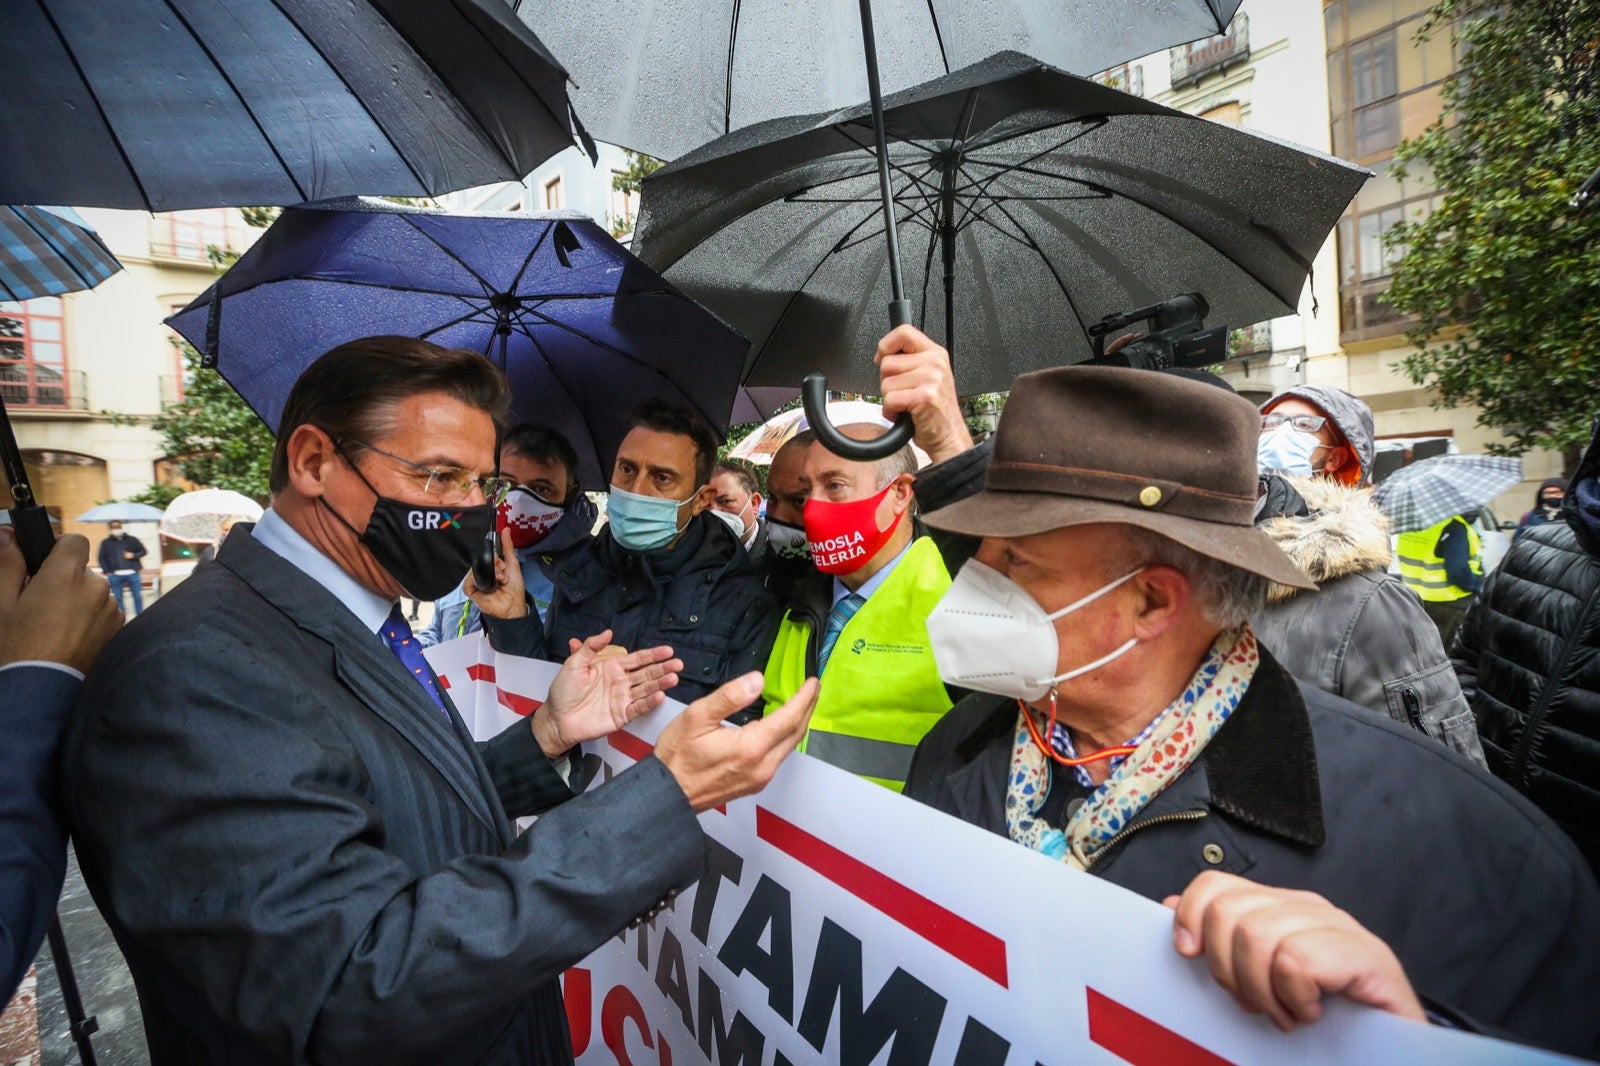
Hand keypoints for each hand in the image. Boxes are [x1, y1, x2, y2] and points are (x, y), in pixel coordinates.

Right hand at [0, 529, 122, 673]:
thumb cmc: (17, 646)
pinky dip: (89, 617)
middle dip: (62, 579)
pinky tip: (68, 636)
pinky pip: (102, 611)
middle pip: (81, 570)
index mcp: (66, 575)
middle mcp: (96, 587)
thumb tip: (7, 533)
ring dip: (77, 600)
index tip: (43, 562)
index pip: (74, 541)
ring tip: (52, 625)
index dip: (58, 547)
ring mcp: (110, 608)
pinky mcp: (117, 627)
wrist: (42, 689)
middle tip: (38, 604)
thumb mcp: (2, 602)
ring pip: (92, 592)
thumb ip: (8, 563)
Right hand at [465, 528, 528, 619]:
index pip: (487, 553)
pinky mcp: (470, 589)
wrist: (512, 604)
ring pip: (476, 568)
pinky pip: (469, 580)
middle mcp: (483, 571)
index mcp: (491, 565)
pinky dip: (480, 581)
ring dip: (491, 573)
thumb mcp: (512, 563)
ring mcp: (475, 580)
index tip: (502, 561)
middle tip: (503, 573)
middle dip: (495, 564)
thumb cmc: (514, 587)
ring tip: (500, 580)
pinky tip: (490, 585)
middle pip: (482, 559)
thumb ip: (507, 546)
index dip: (495, 555)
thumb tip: (505, 530)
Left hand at [532, 630, 682, 757]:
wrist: (557, 719)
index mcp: (611, 668)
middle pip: (646, 673)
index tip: (667, 650)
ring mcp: (622, 699)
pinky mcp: (621, 716)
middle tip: (678, 664)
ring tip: (673, 678)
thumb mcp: (574, 664)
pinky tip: (659, 696)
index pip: (637, 659)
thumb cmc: (563, 692)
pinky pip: (638, 708)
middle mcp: (621, 682)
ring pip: (646, 689)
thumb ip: (590, 647)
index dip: (652, 655)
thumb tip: (607, 633)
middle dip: (663, 668)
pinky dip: (649, 702)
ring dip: (660, 684)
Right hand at [654, 673, 816, 812]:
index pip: (789, 718)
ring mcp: (760, 778)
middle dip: (807, 708)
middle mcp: (761, 766)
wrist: (668, 793)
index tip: (812, 682)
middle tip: (812, 688)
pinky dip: (785, 737)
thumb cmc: (678, 757)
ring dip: (798, 723)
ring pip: (789, 746)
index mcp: (750, 747)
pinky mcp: (754, 784)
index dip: (804, 697)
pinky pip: (779, 756)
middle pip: (796, 733)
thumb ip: (730, 696)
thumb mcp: (697, 716)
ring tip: (801, 703)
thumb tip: (757, 680)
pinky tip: (780, 727)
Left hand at [876, 324, 973, 463]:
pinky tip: (904, 414)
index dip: (886, 345)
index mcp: (935, 353)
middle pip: (887, 363)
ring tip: (906, 405)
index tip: (881, 357)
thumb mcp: (928, 377)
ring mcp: (932, 378)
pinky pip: (890, 399)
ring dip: (890, 399)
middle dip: (887, 382)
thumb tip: (882, 355)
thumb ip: (910, 361)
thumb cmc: (935, 410)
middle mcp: (935, 362)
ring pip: (886, 383)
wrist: (949, 436)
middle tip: (904, 393)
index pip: (904, 332)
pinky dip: (891, 411)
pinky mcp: (925, 396)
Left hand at [1165, 871, 1424, 1030]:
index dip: (1192, 918)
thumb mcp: (1261, 979)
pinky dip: (1295, 997)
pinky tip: (1311, 1013)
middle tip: (1255, 1003)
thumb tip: (1171, 908)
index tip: (1190, 956)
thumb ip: (1221, 941)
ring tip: (1285, 1013)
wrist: (1393, 1054)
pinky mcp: (1367, 956)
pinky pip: (1297, 962)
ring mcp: (1340, 927)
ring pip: (1258, 936)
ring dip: (1264, 991)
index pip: (1216, 885)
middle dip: (1228, 969)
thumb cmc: (1325, 1019)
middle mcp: (1308, 908)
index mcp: (1280, 907)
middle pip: (1229, 913)